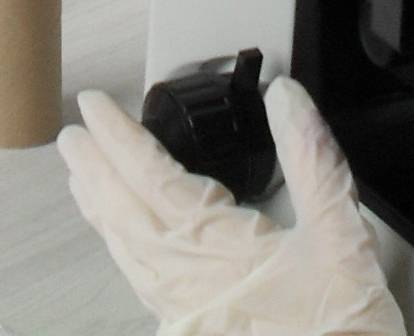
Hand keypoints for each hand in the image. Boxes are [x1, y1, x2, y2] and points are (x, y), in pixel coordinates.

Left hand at [60, 77, 403, 335]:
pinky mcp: (191, 331)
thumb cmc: (340, 334)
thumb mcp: (343, 240)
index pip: (152, 178)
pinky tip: (122, 240)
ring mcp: (184, 312)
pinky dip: (121, 247)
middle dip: (94, 169)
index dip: (119, 137)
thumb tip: (288, 100)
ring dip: (100, 209)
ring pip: (126, 251)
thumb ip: (314, 164)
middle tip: (70, 135)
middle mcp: (189, 281)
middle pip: (124, 214)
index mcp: (220, 249)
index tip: (94, 107)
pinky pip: (140, 281)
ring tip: (82, 179)